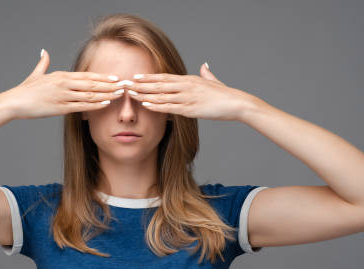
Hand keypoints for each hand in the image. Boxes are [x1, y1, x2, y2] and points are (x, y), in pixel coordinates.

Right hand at [0, 49, 124, 119]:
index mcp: (61, 76)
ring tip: (119, 94)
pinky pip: (82, 106)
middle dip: (110, 85)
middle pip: (92, 84)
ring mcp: (63, 96)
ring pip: (90, 95)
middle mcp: (64, 84)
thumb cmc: (25, 90)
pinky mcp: (60, 108)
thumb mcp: (36, 74)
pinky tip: (105, 103)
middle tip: (124, 85)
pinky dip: (95, 105)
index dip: (103, 77)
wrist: (14, 102)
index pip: (87, 76)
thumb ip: (43, 63)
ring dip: (106, 94)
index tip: (116, 78)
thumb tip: (44, 52)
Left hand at [124, 63, 262, 120]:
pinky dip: (156, 105)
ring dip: (144, 95)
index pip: (164, 77)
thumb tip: (204, 65)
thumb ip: (206, 73)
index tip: (136, 76)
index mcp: (189, 80)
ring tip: (130, 94)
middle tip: (126, 84)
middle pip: (159, 84)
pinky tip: (146, 105)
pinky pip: (169, 107)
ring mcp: (187, 97)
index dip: (149, 77)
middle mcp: (186, 86)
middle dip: (141, 85)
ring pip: (161, 95)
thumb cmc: (225, 94)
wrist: (236, 102)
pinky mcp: (190, 108)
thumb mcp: (213, 81)